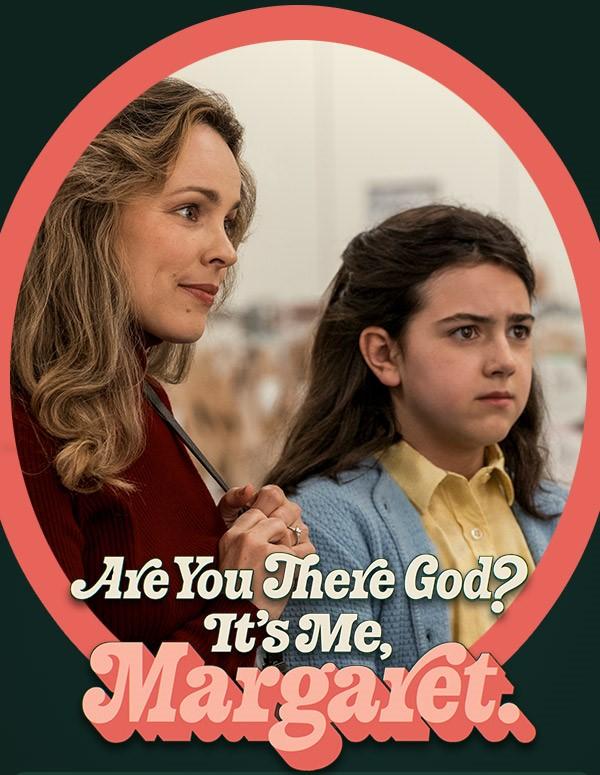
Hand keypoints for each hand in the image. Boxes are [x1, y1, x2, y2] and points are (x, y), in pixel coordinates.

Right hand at [217, 485, 313, 618]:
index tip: (270, 545)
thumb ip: (248, 542)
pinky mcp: (279, 559)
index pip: (257, 514)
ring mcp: (261, 546)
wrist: (238, 623)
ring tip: (282, 572)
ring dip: (292, 551)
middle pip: (275, 521)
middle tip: (279, 561)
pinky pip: (304, 553)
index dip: (268, 529)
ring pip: (290, 532)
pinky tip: (291, 580)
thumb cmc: (238, 599)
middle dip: (282, 538)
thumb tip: (276, 526)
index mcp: (230, 537)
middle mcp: (244, 538)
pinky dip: (303, 567)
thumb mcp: (231, 563)